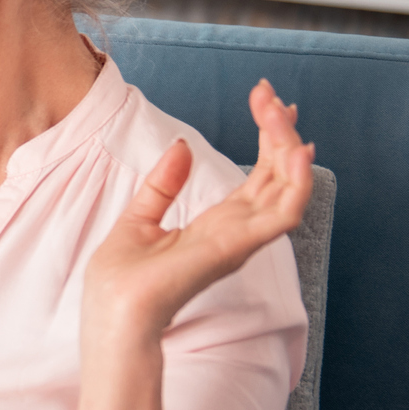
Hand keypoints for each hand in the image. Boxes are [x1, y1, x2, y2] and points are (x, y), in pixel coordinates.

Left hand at [84, 79, 313, 339]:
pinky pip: (282, 216)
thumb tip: (181, 145)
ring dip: (289, 148)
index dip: (268, 137)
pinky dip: (296, 184)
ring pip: (287, 189)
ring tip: (281, 113)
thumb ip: (163, 186)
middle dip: (280, 132)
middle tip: (272, 95)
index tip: (264, 99)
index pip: (259, 175)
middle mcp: (237, 231)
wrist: (112, 315)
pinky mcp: (236, 249)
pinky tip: (296, 151)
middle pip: (277, 175)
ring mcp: (241, 241)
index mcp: (218, 224)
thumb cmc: (123, 282)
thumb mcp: (139, 219)